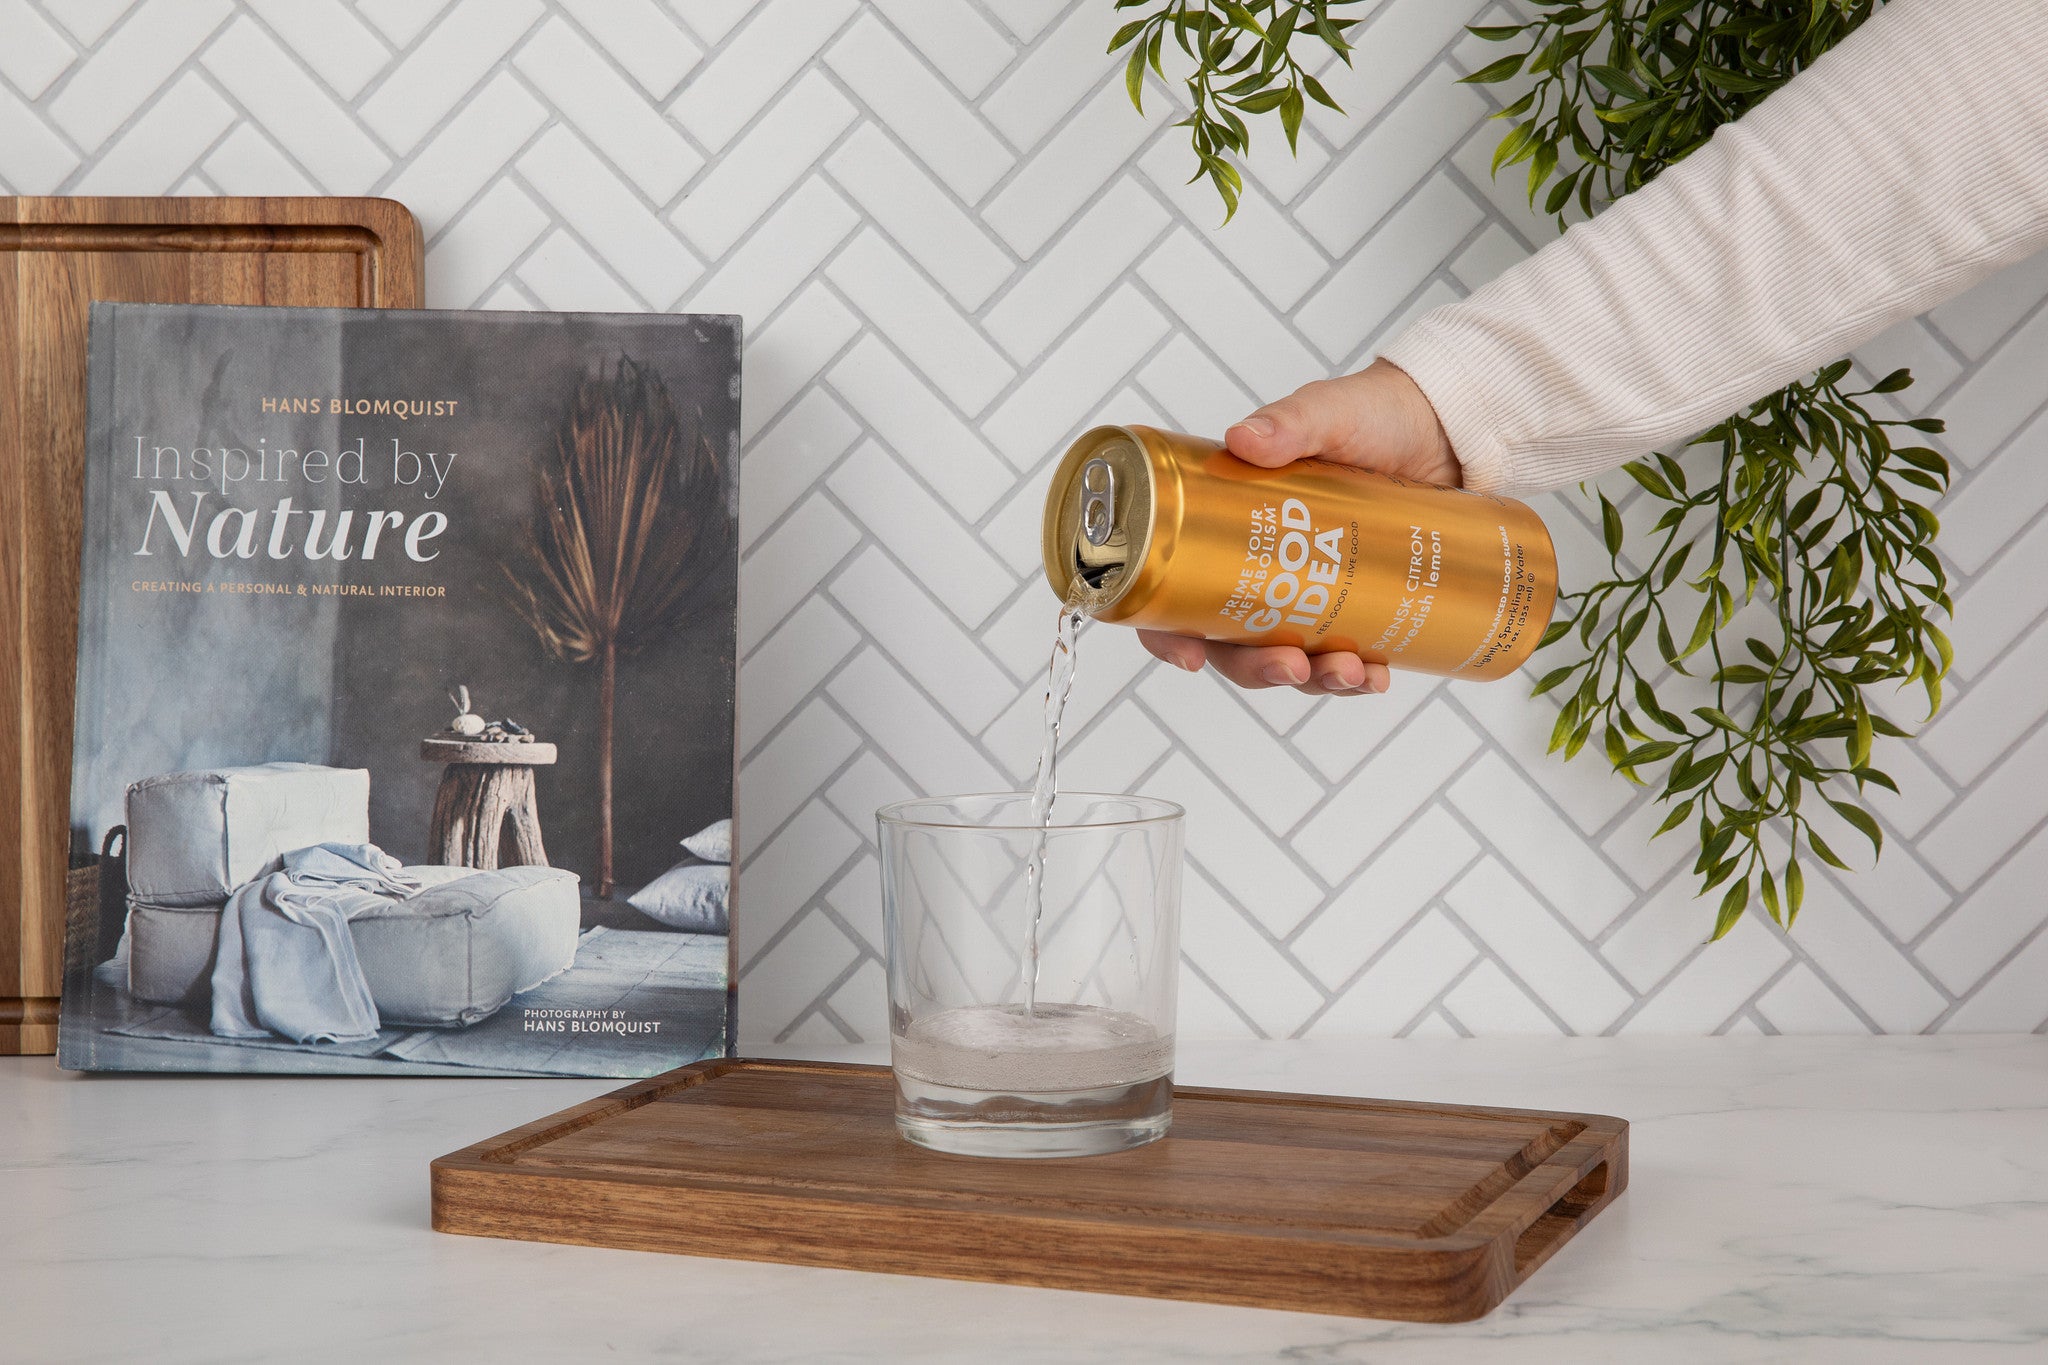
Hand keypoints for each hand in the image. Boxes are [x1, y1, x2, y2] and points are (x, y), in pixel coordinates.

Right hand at [1138, 359, 1459, 695]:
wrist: (1448, 426)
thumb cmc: (1373, 412)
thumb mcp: (1327, 412)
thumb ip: (1290, 422)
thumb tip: (1243, 440)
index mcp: (1226, 523)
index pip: (1174, 589)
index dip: (1169, 633)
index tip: (1191, 657)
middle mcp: (1261, 566)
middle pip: (1232, 642)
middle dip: (1257, 668)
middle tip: (1291, 666)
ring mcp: (1311, 591)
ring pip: (1290, 658)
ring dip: (1313, 680)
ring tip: (1352, 674)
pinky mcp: (1360, 605)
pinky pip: (1345, 658)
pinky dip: (1357, 677)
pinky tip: (1378, 676)